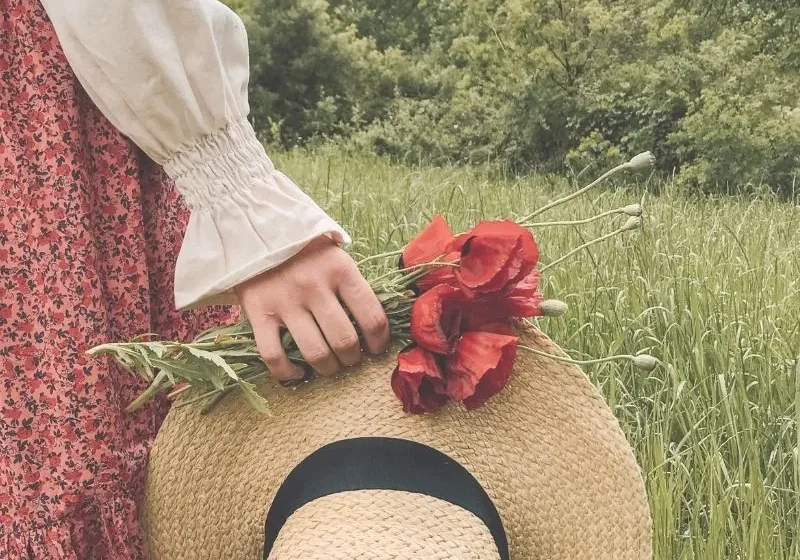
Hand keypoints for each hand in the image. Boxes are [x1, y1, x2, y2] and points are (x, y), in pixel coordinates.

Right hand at [234, 236, 389, 380]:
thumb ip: (352, 283)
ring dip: (328, 367)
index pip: (372, 317)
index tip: (377, 349)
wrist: (255, 231)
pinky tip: (298, 373)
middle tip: (351, 358)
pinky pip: (274, 356)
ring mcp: (285, 302)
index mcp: (341, 270)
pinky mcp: (258, 313)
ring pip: (315, 353)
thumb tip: (375, 322)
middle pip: (344, 341)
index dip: (379, 341)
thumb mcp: (336, 254)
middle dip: (353, 358)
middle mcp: (314, 287)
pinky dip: (288, 373)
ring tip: (330, 365)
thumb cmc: (303, 248)